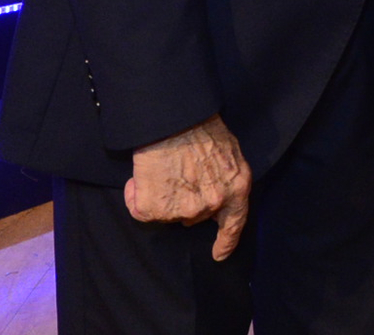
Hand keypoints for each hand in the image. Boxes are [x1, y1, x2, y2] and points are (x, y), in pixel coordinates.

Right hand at [125, 114, 251, 260]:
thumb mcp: (229, 151)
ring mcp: (183, 209)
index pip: (234, 225)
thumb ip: (226, 176)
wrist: (173, 119)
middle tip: (178, 174)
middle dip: (187, 200)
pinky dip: (137, 195)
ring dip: (163, 196)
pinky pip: (141, 209)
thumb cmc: (201, 127)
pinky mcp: (155, 210)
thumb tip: (218, 187)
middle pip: (194, 215)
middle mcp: (213, 203)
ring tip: (162, 169)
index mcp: (236, 188)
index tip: (218, 255)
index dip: (226, 242)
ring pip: (169, 213)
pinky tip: (143, 176)